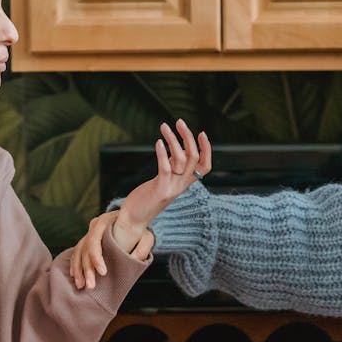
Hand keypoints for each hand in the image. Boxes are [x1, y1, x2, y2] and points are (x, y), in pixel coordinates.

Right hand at [69, 211, 154, 289]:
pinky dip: (75, 264)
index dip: (96, 257)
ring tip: (81, 285)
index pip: (94, 240)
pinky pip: (78, 252)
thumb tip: (133, 260)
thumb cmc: (139, 228)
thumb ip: (142, 248)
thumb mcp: (146, 236)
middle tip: (91, 285)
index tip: (102, 272)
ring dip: (79, 270)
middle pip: (86, 249)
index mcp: (105, 222)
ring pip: (79, 252)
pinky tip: (75, 276)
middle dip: (87, 269)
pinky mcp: (89, 240)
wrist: (135, 218)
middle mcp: (94, 226)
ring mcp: (90, 233)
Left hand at [113, 119, 210, 248]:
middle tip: (179, 122)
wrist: (134, 220)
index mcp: (185, 183)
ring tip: (164, 126)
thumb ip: (172, 167)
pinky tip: (158, 142)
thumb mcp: (164, 180)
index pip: (205, 166)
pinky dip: (163, 153)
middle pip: (194, 158)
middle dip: (188, 137)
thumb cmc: (147, 197)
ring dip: (173, 140)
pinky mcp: (160, 190)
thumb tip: (174, 148)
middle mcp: (182, 185)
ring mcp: (172, 188)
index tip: (202, 133)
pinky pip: (165, 168)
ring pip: (181, 160)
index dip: (207, 150)